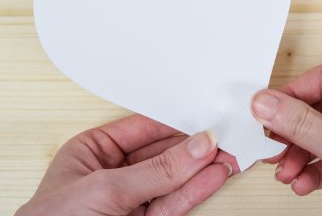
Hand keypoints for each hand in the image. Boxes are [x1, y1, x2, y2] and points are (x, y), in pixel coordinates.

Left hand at [16, 114, 237, 215]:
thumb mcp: (105, 189)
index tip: (204, 118)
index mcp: (92, 152)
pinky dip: (195, 190)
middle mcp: (111, 174)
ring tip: (229, 155)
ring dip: (201, 169)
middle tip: (224, 137)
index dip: (174, 123)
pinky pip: (173, 203)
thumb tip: (194, 148)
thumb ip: (155, 171)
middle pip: (161, 154)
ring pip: (171, 180)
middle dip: (193, 147)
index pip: (142, 129)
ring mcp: (128, 201)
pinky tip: (214, 176)